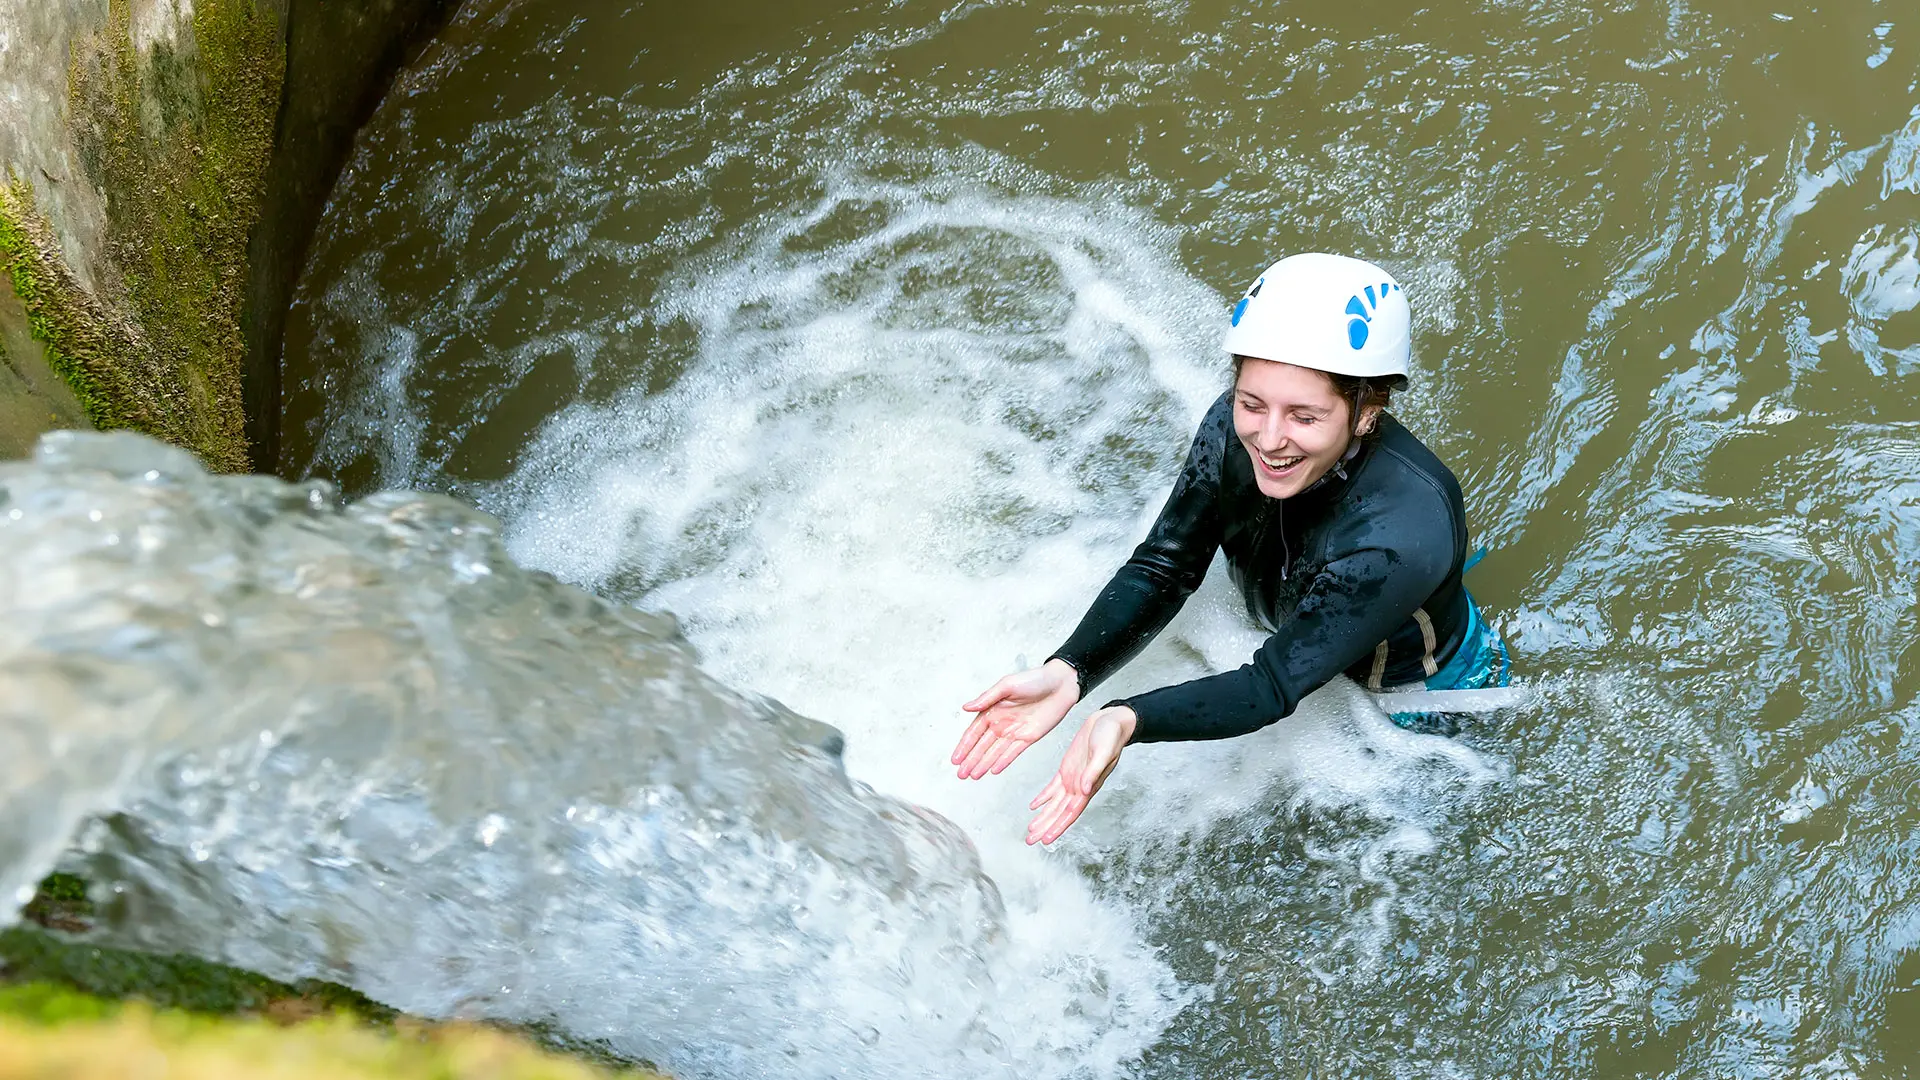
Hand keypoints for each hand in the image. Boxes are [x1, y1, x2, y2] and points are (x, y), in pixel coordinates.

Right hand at [952, 659, 1081, 778]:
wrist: (1061, 684)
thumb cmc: (1034, 679)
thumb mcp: (1007, 685)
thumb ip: (987, 698)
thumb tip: (966, 707)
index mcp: (993, 709)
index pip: (974, 732)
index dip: (964, 746)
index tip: (955, 759)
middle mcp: (1001, 723)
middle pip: (982, 746)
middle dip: (970, 760)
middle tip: (960, 774)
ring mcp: (1014, 731)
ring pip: (995, 752)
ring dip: (983, 764)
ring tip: (972, 776)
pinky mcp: (1029, 737)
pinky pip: (1013, 753)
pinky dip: (1003, 762)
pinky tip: (993, 770)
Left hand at [1026, 705, 1136, 845]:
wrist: (1111, 721)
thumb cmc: (1111, 736)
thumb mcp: (1103, 751)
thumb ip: (1093, 771)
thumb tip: (1085, 790)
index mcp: (1089, 786)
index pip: (1071, 813)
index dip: (1058, 826)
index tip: (1047, 839)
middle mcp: (1080, 787)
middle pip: (1060, 813)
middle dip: (1045, 827)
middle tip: (1030, 840)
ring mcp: (1073, 779)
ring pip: (1054, 804)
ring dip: (1043, 817)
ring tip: (1031, 830)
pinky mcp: (1067, 769)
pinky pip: (1053, 788)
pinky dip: (1043, 798)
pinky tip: (1034, 806)